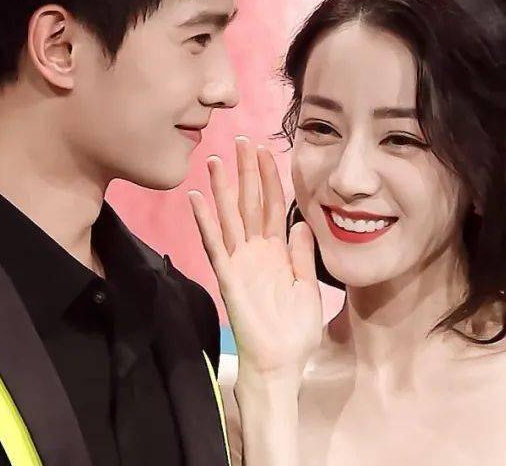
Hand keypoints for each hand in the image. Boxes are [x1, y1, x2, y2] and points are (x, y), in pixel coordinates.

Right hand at [188, 136, 322, 378]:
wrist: (281, 364)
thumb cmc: (295, 333)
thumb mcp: (308, 289)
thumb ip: (303, 255)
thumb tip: (303, 222)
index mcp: (278, 253)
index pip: (273, 207)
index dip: (270, 179)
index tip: (266, 151)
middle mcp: (256, 253)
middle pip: (250, 204)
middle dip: (247, 172)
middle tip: (243, 141)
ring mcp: (240, 263)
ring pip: (230, 217)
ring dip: (223, 189)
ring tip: (216, 159)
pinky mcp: (229, 277)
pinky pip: (216, 245)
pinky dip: (206, 222)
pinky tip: (197, 199)